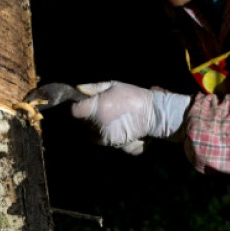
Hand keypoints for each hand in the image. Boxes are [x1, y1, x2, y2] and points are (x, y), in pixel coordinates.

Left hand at [70, 81, 190, 150]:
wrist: (153, 113)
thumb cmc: (133, 96)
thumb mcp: (114, 85)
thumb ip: (94, 87)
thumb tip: (78, 89)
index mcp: (97, 108)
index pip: (75, 111)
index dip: (77, 108)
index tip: (82, 106)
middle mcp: (99, 125)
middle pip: (83, 125)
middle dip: (88, 119)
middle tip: (99, 112)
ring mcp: (107, 138)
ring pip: (92, 135)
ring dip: (97, 129)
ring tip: (110, 120)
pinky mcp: (115, 145)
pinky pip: (104, 141)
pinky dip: (107, 136)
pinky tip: (116, 127)